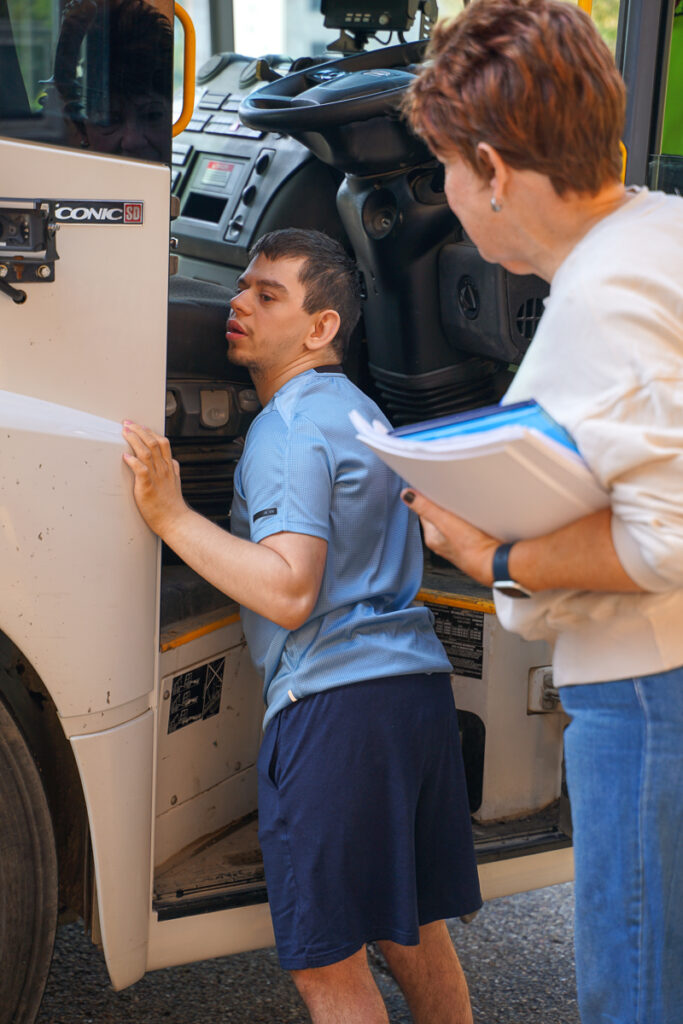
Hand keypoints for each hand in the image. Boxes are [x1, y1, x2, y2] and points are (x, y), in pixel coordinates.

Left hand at [122, 422, 188, 537]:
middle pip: (153, 443)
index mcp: (169, 467)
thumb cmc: (172, 505)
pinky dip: (133, 461)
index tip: (139, 425)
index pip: (162, 442)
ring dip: (134, 440)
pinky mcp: (148, 487)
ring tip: (125, 432)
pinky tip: (126, 456)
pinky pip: (141, 470)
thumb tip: (172, 461)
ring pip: (146, 452)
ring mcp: (156, 478)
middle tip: (128, 424)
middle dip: (139, 430)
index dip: (150, 431)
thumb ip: (173, 470)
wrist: (175, 521)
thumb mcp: (176, 482)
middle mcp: (164, 469)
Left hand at [402, 489, 499, 584]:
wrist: (494, 563)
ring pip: (453, 522)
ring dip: (457, 513)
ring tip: (464, 505)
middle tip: (452, 495)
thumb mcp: (444, 522)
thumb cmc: (470, 547)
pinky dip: (469, 520)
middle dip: (444, 505)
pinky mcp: (473, 543)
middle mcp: (442, 542)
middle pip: (439, 516)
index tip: (434, 488)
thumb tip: (406, 495)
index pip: (424, 512)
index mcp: (432, 537)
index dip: (428, 499)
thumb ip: (425, 508)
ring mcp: (458, 544)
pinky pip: (466, 527)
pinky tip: (476, 518)